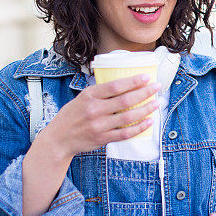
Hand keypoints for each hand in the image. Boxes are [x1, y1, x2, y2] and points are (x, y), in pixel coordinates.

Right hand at [36, 73, 160, 160]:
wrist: (58, 139)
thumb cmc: (71, 116)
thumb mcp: (81, 98)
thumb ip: (100, 93)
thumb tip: (123, 84)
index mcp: (89, 95)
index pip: (115, 86)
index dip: (133, 81)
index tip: (147, 77)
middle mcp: (94, 110)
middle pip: (125, 100)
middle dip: (145, 93)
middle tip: (157, 87)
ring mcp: (99, 125)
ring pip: (128, 117)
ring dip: (145, 110)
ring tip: (156, 103)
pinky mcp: (102, 139)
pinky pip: (125, 133)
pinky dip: (139, 127)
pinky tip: (149, 121)